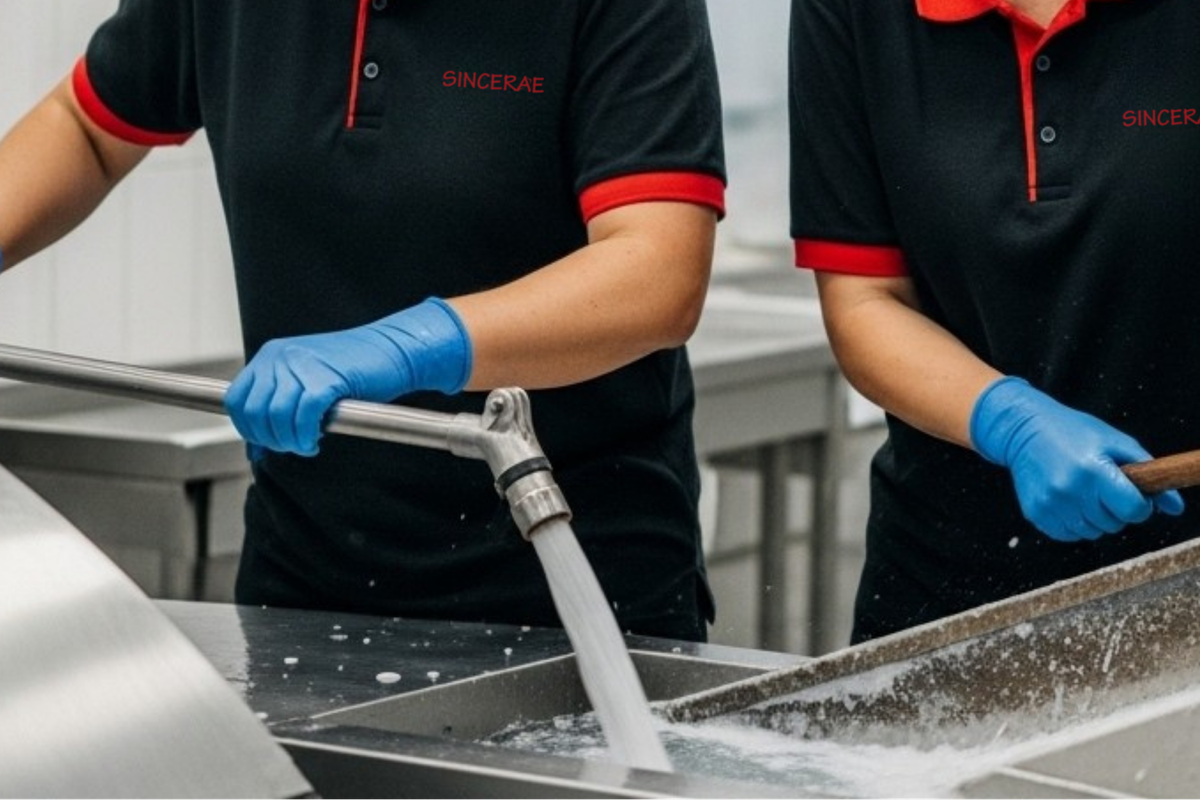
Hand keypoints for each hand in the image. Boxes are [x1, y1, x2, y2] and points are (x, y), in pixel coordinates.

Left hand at [225, 297, 471, 455]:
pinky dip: (305, 435)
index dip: (248, 429)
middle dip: (271, 439)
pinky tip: (315, 440)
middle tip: (293, 445)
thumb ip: (278, 409)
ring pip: (277, 416)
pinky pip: (303, 416)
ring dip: (289, 441)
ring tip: (306, 444)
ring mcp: (302, 365)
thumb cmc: (355, 369)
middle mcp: (281, 357)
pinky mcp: (327, 378)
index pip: (237, 400)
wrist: (392, 350)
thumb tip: (256, 451)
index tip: (269, 442)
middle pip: (254, 412)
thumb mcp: (306, 383)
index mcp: (271, 355)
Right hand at [970, 376, 1183, 541]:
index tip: (1133, 495)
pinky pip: (1068, 534)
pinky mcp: (1036, 513)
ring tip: (1084, 493)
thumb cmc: (1074, 432)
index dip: (1140, 505)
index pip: (1133, 510)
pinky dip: (1074, 523)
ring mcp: (1050, 504)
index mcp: (1093, 471)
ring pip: (1092, 533)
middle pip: (1114, 524)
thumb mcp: (1116, 443)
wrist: (1024, 430)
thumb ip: (1149, 473)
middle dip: (1116, 510)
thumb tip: (1176, 508)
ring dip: (1095, 518)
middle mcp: (1069, 490)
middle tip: (1103, 488)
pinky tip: (1068, 501)